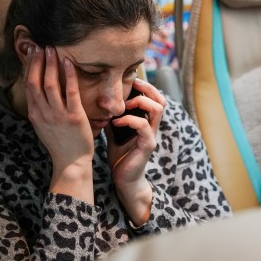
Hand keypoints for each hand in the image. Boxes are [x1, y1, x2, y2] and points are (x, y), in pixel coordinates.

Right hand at [24, 46, 93, 201]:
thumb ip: (40, 108)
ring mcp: (58, 115)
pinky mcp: (74, 117)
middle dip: (37, 62)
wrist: (71, 163)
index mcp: (35, 114)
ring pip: (50, 84)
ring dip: (50, 64)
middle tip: (41, 46)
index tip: (33, 53)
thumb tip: (39, 90)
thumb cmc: (60, 143)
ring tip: (52, 49)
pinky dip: (68, 75)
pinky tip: (68, 63)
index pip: (28, 86)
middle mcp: (43, 113)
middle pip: (35, 82)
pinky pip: (70, 92)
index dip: (29, 68)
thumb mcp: (43, 126)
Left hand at [107, 78, 166, 224]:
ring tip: (124, 104)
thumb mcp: (114, 131)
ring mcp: (152, 135)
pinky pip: (144, 126)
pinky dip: (130, 120)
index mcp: (146, 121)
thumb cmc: (120, 155)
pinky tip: (116, 122)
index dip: (144, 86)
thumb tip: (100, 100)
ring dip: (140, 102)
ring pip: (157, 109)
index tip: (127, 81)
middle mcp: (152, 126)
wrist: (123, 179)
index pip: (153, 97)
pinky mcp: (148, 145)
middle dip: (147, 88)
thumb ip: (112, 116)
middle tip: (131, 85)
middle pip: (161, 99)